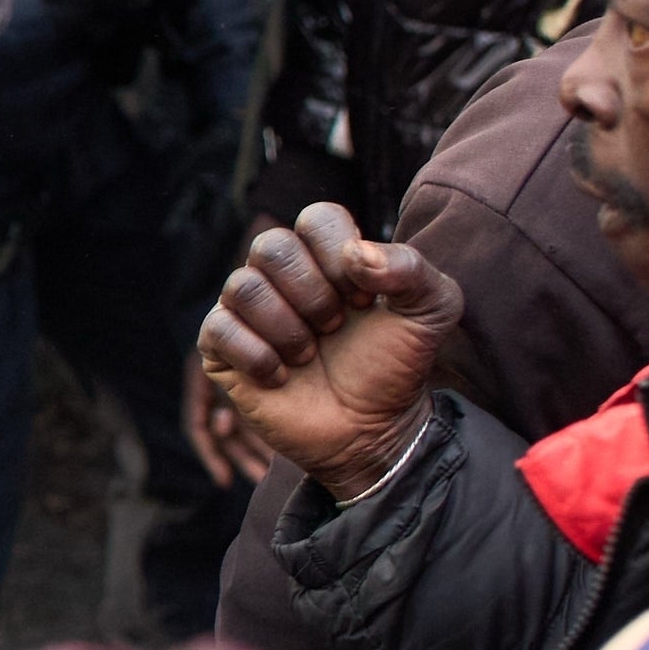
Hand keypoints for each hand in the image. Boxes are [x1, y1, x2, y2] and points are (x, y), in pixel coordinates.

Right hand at [197, 202, 465, 503]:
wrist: (372, 432)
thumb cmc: (395, 366)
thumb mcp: (431, 312)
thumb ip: (412, 269)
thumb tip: (356, 254)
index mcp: (327, 255)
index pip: (316, 217)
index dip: (339, 256)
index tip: (363, 299)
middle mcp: (281, 275)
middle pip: (270, 245)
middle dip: (311, 294)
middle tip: (334, 328)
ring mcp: (247, 311)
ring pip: (242, 286)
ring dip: (286, 328)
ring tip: (308, 355)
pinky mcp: (222, 349)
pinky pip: (217, 328)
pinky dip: (257, 356)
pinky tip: (281, 376)